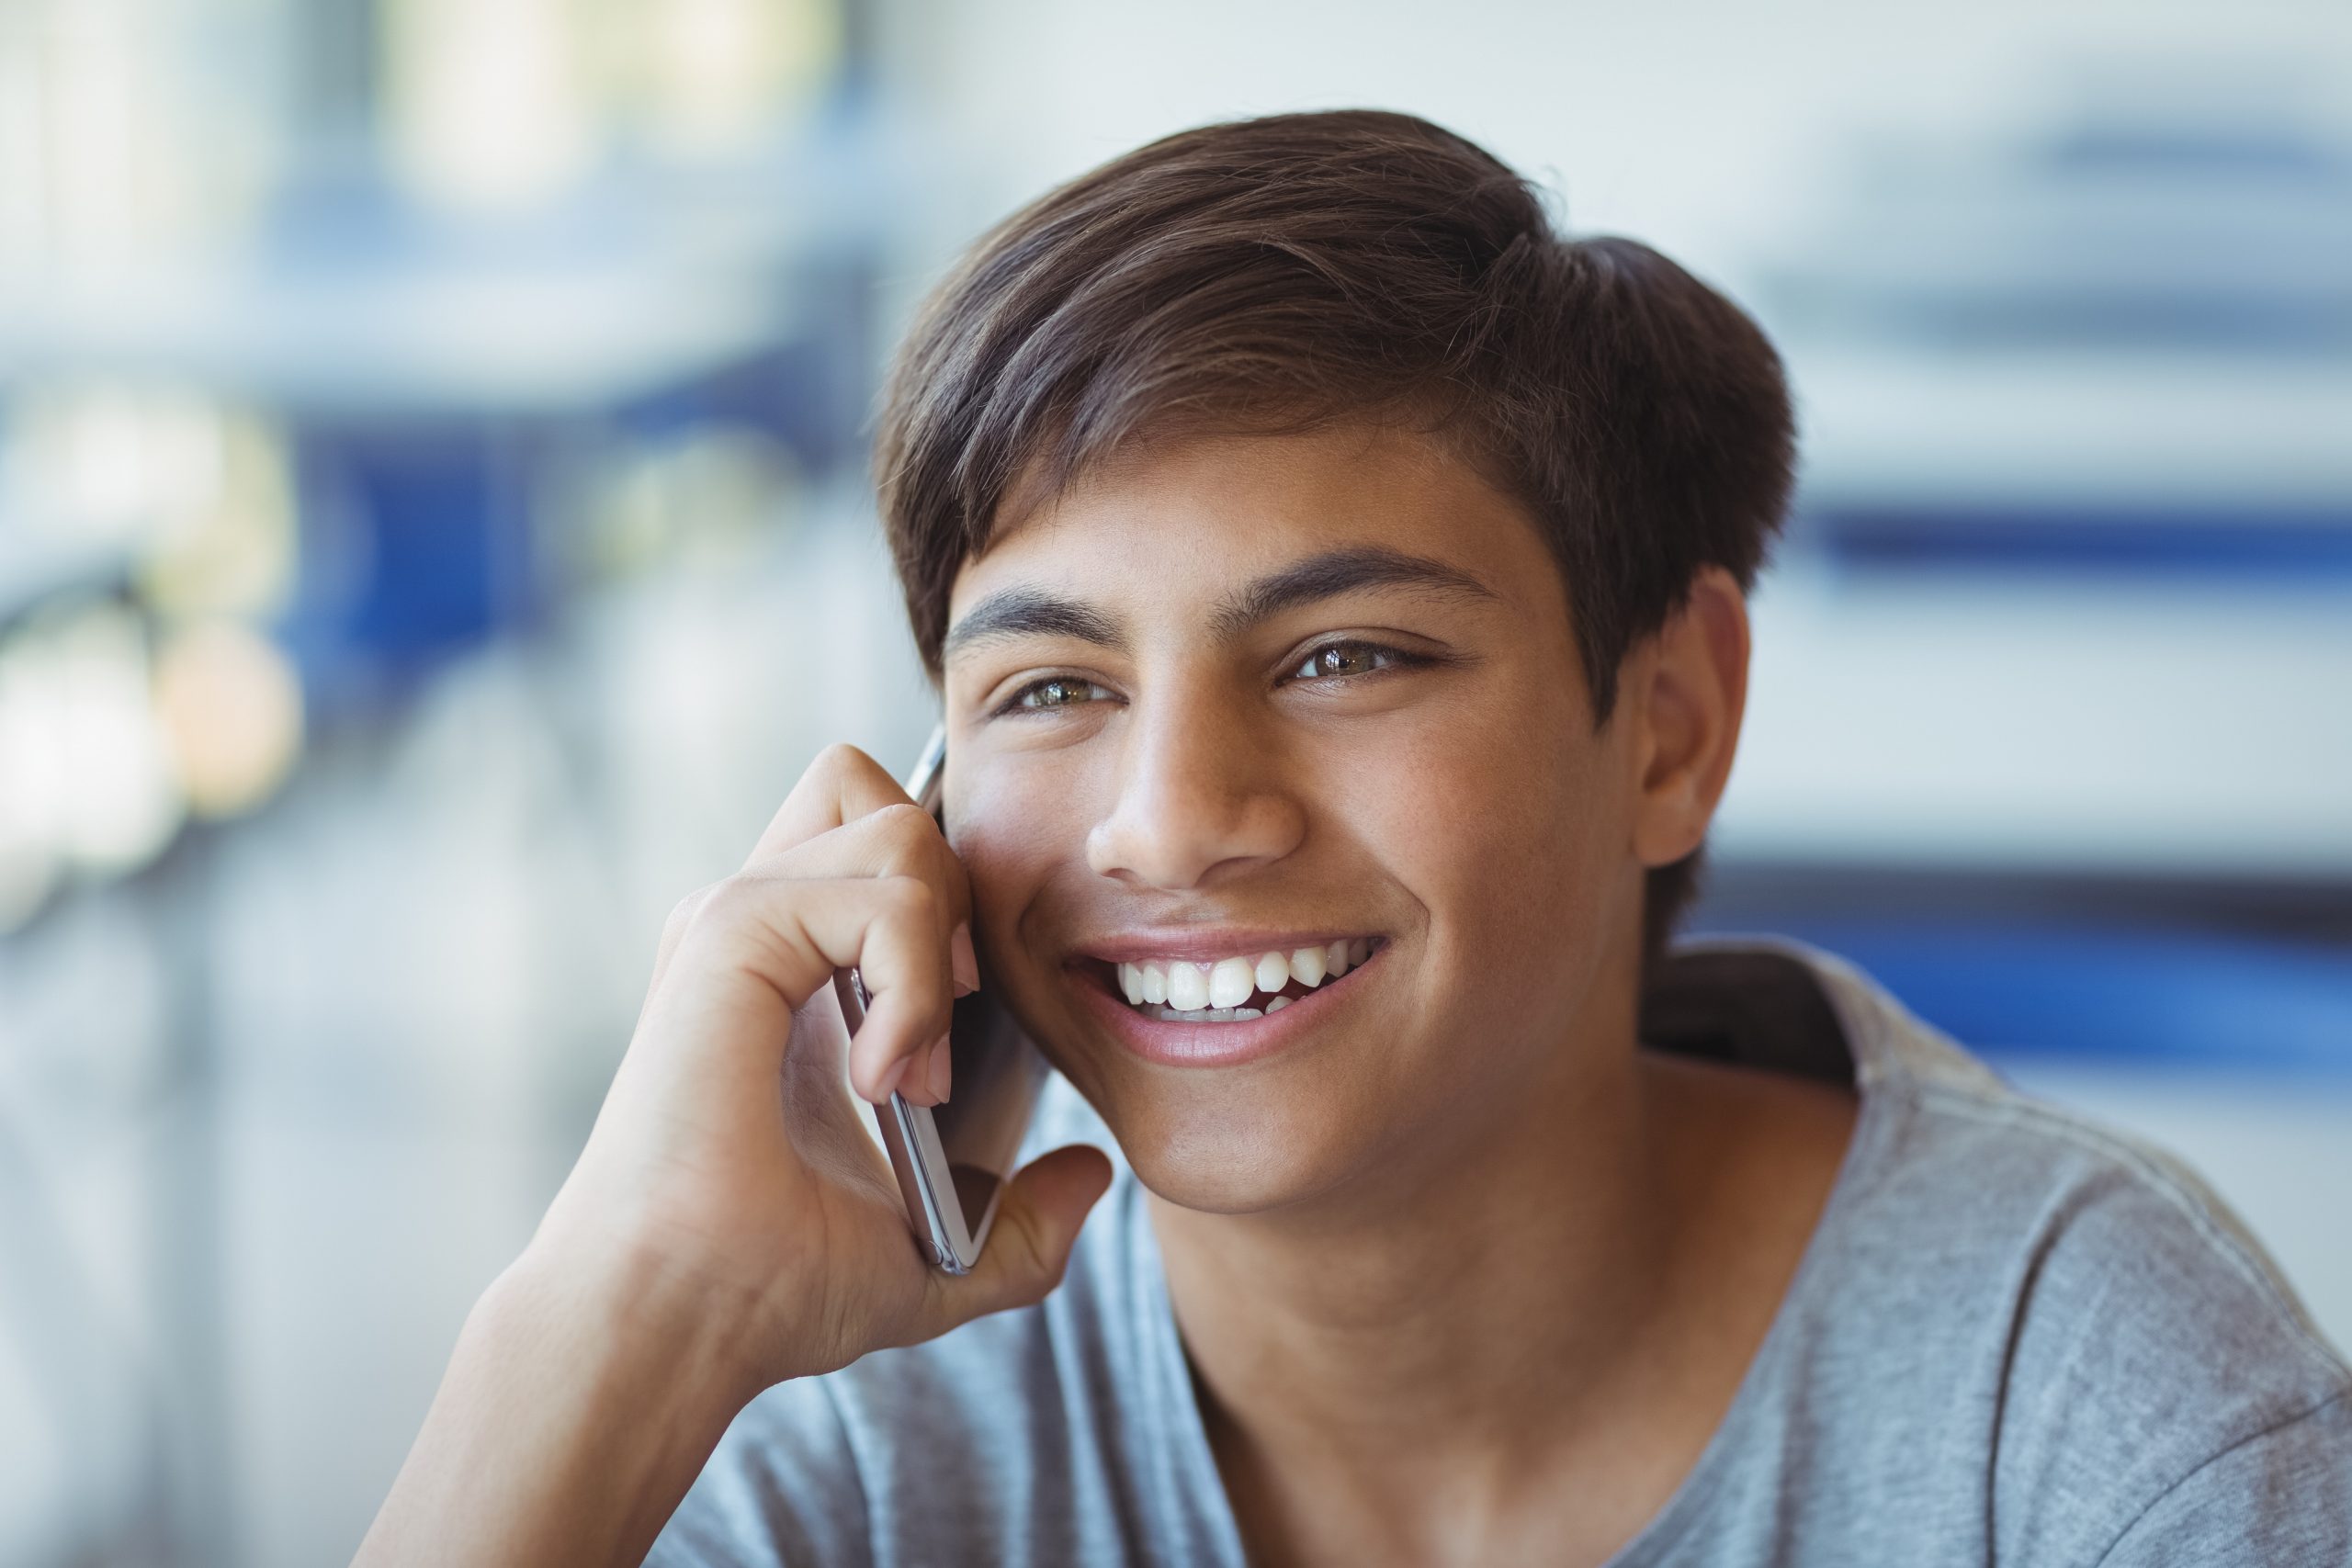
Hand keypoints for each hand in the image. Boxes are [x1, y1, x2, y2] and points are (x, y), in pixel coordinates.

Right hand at [355, 743, 1111, 1567]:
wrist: (682, 1321)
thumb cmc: (771, 1290)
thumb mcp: (933, 1256)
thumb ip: (1022, 1223)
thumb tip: (1093, 1172)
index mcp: (796, 969)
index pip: (887, 837)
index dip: (954, 907)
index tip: (952, 1041)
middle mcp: (761, 924)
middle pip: (890, 794)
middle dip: (957, 902)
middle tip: (941, 1042)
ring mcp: (740, 918)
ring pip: (900, 826)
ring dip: (940, 955)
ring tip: (908, 1075)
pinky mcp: (731, 932)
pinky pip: (881, 893)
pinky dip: (915, 986)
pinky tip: (880, 1078)